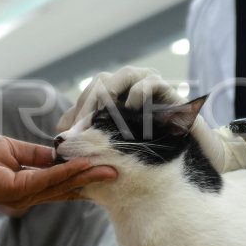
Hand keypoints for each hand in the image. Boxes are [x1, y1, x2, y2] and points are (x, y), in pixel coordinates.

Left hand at [0, 133, 115, 211]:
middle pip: (65, 185)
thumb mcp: (9, 149)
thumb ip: (34, 156)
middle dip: (90, 179)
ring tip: (111, 171)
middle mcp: (28, 191)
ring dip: (87, 176)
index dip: (78, 175)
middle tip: (116, 174)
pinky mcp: (19, 188)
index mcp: (25, 181)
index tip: (100, 168)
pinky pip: (49, 178)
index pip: (57, 180)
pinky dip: (69, 172)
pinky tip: (87, 167)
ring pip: (62, 183)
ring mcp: (24, 191)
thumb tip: (55, 154)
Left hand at [57, 67, 245, 172]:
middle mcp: (131, 89)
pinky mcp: (170, 94)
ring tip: (104, 120)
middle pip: (102, 80)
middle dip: (90, 103)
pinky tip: (132, 117)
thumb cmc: (146, 162)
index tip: (68, 138)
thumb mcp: (113, 152)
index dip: (77, 112)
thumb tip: (59, 141)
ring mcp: (152, 88)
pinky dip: (137, 96)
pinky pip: (150, 83)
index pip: (89, 94)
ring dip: (111, 96)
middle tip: (83, 129)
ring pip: (125, 75)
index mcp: (115, 100)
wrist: (185, 171)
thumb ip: (88, 143)